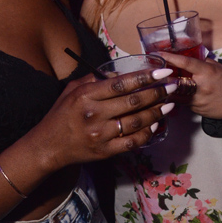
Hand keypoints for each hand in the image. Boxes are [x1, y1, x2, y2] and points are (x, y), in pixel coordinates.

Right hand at [37, 68, 175, 168]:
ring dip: (157, 112)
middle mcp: (94, 114)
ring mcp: (101, 134)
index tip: (162, 71)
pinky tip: (155, 124)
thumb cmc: (61, 115)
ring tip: (169, 104)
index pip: (121, 84)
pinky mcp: (105, 151)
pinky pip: (133, 141)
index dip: (145, 77)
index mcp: (86, 96)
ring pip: (137, 122)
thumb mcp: (71, 90)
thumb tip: (119, 73)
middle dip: (158, 92)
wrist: (48, 146)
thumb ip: (94, 79)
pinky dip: (147, 133)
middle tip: (173, 86)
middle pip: (133, 102)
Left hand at [160, 53, 221, 120]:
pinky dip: (178, 98)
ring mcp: (198, 100)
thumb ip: (203, 63)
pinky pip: (183, 103)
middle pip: (175, 81)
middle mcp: (201, 86)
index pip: (186, 63)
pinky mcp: (197, 110)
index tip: (159, 54)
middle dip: (164, 78)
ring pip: (176, 95)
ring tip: (162, 84)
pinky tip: (177, 94)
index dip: (171, 58)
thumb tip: (189, 56)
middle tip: (155, 73)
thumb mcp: (219, 68)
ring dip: (169, 89)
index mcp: (207, 72)